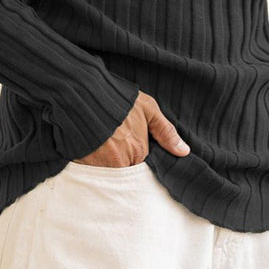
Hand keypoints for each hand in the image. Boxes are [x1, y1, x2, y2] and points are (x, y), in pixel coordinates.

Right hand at [71, 89, 190, 166]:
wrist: (83, 94)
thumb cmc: (118, 100)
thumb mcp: (147, 108)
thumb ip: (165, 131)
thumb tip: (184, 152)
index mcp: (139, 151)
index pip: (144, 165)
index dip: (138, 156)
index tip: (132, 146)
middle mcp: (121, 163)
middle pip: (127, 171)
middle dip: (124, 162)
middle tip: (116, 145)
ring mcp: (102, 167)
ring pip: (111, 173)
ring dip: (109, 164)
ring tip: (104, 146)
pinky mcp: (85, 166)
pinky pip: (94, 174)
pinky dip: (94, 165)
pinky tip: (93, 150)